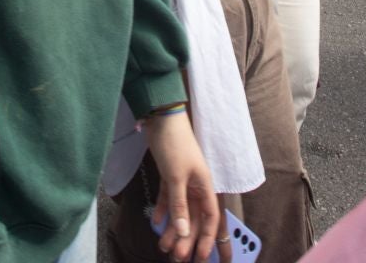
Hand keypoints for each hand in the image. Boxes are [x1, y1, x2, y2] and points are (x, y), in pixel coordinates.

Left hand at [143, 111, 219, 261]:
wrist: (162, 117)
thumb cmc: (175, 144)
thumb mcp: (176, 176)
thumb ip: (179, 204)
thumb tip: (182, 231)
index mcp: (205, 185)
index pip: (209, 219)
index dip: (206, 240)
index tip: (201, 258)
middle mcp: (196, 185)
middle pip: (193, 219)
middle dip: (186, 240)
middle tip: (176, 258)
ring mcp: (183, 180)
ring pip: (180, 211)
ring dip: (172, 229)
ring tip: (162, 246)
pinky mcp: (169, 174)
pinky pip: (168, 198)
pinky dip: (163, 210)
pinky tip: (155, 223)